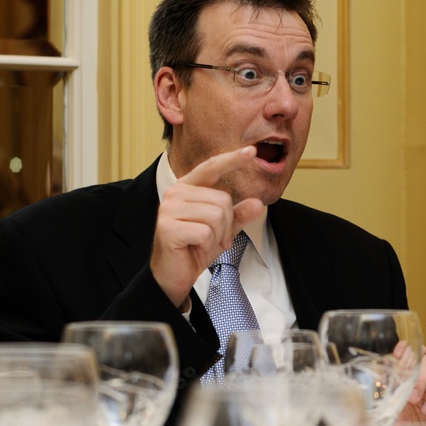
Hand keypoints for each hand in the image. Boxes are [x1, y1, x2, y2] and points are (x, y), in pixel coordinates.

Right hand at [150, 146, 263, 306]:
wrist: (173, 275)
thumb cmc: (194, 248)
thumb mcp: (222, 230)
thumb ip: (238, 215)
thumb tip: (258, 203)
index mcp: (187, 188)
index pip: (211, 167)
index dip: (231, 159)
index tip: (251, 151)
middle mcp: (175, 193)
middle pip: (222, 199)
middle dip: (226, 224)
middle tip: (213, 239)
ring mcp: (169, 209)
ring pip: (216, 215)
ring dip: (218, 235)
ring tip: (204, 243)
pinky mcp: (168, 227)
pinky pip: (206, 231)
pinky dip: (207, 244)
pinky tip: (195, 247)